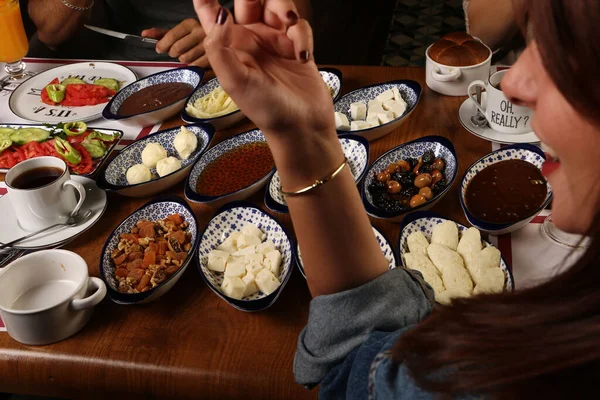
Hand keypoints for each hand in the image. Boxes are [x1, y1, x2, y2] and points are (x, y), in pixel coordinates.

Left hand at [141, 19, 207, 66]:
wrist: (217, 44)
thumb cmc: (193, 40)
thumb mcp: (179, 34)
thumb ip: (162, 34)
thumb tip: (144, 34)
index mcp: (190, 23)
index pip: (172, 35)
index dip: (163, 44)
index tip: (159, 49)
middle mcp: (200, 32)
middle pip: (177, 49)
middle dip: (173, 53)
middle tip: (177, 52)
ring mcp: (207, 45)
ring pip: (185, 59)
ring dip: (183, 60)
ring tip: (189, 55)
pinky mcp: (212, 58)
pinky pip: (194, 66)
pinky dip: (192, 65)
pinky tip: (196, 60)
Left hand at [193, 0, 334, 141]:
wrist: (301, 127)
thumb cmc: (266, 109)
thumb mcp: (235, 82)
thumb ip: (219, 48)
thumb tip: (220, 13)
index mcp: (231, 46)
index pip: (213, 13)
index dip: (208, 0)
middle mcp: (252, 40)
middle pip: (249, 0)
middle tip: (266, 6)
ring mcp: (276, 42)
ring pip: (278, 6)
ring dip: (284, 6)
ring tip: (290, 21)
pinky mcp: (298, 47)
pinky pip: (300, 26)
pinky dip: (303, 35)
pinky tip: (302, 56)